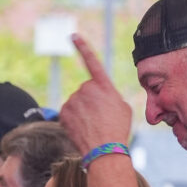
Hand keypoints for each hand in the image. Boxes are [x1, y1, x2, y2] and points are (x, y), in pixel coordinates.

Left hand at [59, 34, 132, 154]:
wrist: (105, 150)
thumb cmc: (118, 130)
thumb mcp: (123, 107)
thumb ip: (110, 96)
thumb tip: (100, 97)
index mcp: (103, 85)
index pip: (91, 61)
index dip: (82, 48)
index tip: (73, 36)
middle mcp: (86, 88)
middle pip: (86, 91)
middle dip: (91, 101)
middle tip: (101, 118)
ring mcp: (73, 100)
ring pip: (76, 103)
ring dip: (82, 112)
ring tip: (93, 126)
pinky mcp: (63, 112)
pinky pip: (68, 113)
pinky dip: (73, 120)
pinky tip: (83, 129)